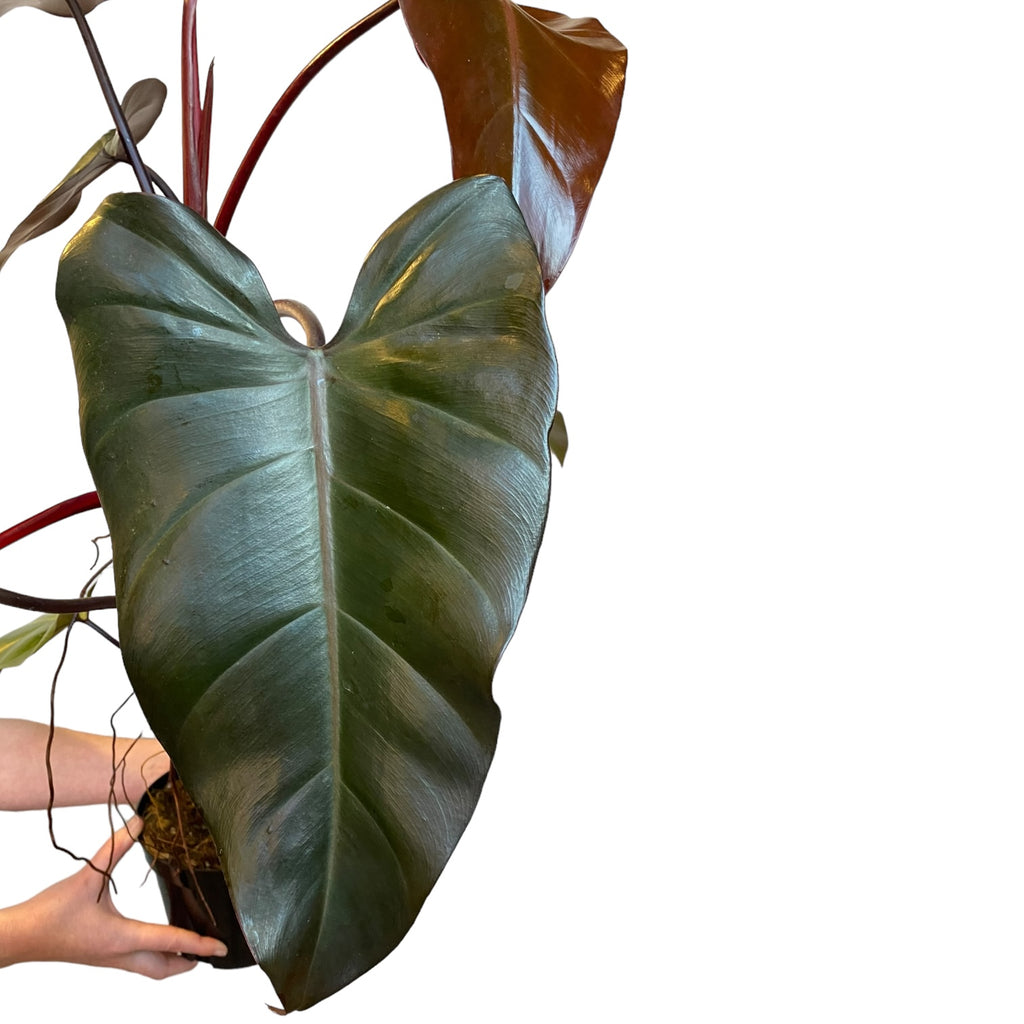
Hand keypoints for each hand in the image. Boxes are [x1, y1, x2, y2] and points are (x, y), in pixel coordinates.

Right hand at [0, 818, 227, 977]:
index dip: (199, 944)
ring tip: (195, 943)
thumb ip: (115, 848)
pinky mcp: (102, 956)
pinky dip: (158, 955)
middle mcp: (120, 954)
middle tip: (212, 946)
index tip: (221, 948)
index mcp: (122, 938)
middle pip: (165, 968)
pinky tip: (161, 938)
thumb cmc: (51, 912)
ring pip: (152, 969)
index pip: (170, 942)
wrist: (20, 937)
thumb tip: (140, 822)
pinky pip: (139, 963)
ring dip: (175, 960)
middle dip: (192, 960)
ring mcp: (111, 959)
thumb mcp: (87, 877)